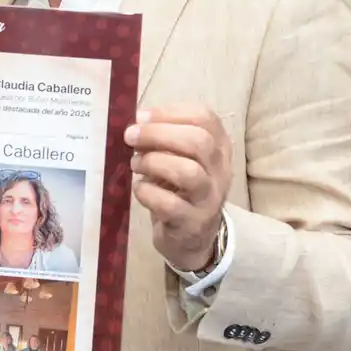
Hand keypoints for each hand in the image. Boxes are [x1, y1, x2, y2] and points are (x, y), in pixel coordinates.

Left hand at [126, 104, 232, 271]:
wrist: (193, 238)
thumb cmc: (181, 189)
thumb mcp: (181, 158)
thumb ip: (164, 139)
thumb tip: (135, 123)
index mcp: (219, 147)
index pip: (205, 118)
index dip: (170, 113)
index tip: (141, 116)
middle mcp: (220, 170)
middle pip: (198, 141)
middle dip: (158, 134)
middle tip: (130, 137)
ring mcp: (209, 199)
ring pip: (188, 172)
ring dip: (154, 163)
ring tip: (135, 164)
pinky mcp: (192, 223)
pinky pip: (169, 204)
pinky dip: (147, 192)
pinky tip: (139, 189)